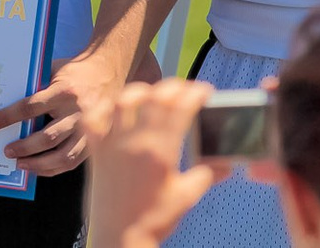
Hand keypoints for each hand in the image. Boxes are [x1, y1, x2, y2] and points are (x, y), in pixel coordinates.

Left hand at [0, 48, 126, 175]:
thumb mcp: (54, 70)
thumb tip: (3, 101)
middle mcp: (79, 113)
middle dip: (24, 147)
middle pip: (47, 137)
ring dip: (39, 164)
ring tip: (20, 164)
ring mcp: (91, 130)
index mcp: (64, 91)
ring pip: (63, 155)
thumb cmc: (75, 71)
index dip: (7, 117)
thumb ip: (35, 86)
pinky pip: (75, 161)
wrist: (110, 71)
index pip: (31, 107)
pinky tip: (40, 168)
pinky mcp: (98, 141)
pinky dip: (55, 168)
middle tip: (6, 150)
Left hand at [84, 79, 221, 247]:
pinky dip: (103, 107)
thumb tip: (226, 163)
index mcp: (160, 152)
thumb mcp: (186, 196)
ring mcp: (111, 143)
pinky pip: (93, 118)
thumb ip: (207, 174)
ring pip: (122, 101)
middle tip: (184, 88)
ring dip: (139, 91)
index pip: (180, 109)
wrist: (120, 234)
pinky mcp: (95, 149)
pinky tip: (116, 108)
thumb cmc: (153, 219)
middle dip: (172, 86)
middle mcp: (134, 142)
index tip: (205, 91)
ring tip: (152, 93)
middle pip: (154, 98)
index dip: (195, 94)